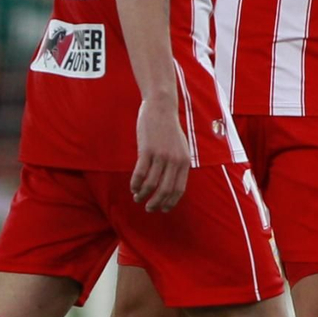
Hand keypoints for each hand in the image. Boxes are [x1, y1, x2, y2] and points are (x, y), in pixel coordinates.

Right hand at [130, 98, 190, 212]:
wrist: (161, 108)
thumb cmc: (168, 129)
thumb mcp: (180, 147)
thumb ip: (178, 164)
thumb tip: (172, 185)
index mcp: (184, 161)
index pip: (178, 190)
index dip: (170, 203)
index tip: (162, 209)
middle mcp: (175, 160)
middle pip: (165, 190)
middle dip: (155, 203)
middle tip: (148, 208)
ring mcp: (161, 155)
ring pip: (151, 184)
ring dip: (143, 195)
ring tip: (137, 198)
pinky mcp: (147, 150)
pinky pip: (140, 173)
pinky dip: (135, 183)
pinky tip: (132, 187)